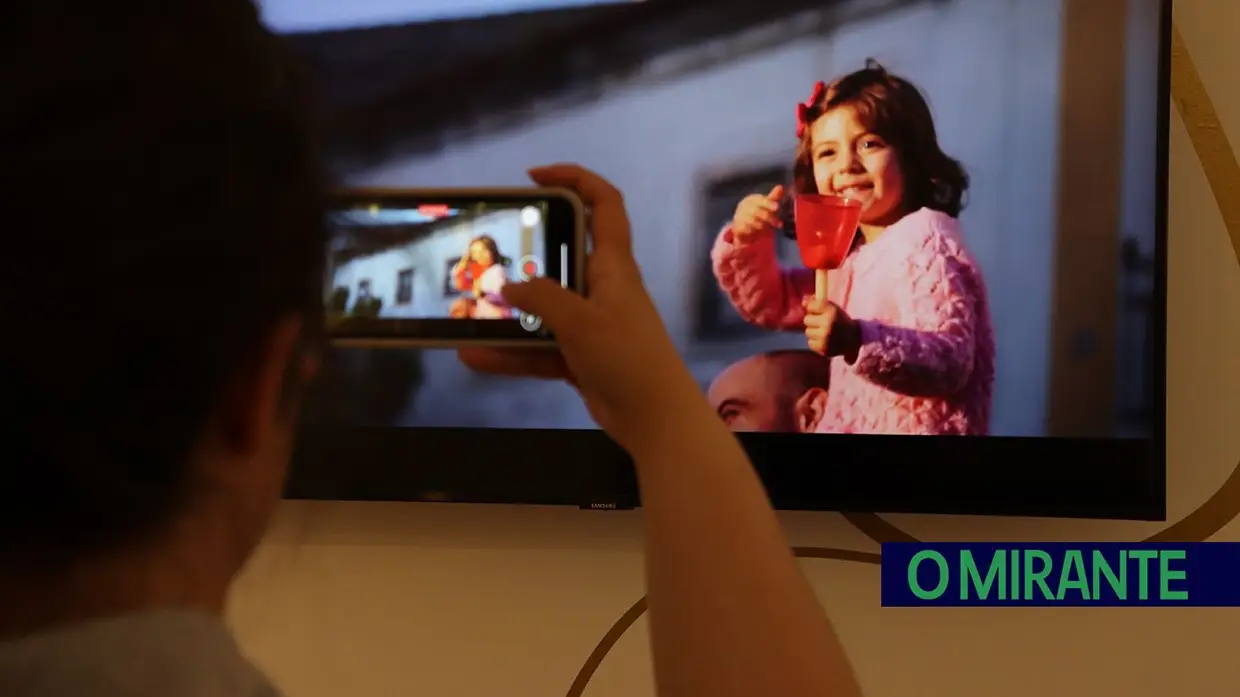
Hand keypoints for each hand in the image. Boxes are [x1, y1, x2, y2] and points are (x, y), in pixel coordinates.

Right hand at [458, 164, 695, 448]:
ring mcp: (592, 324)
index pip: (604, 205)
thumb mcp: (580, 320)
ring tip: (470, 309)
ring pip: (545, 308)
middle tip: (490, 249)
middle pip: (564, 255)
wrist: (655, 419)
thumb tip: (509, 288)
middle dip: (529, 251)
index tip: (535, 177)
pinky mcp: (582, 357)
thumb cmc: (626, 357)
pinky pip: (540, 348)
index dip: (575, 179)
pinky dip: (511, 352)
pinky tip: (475, 356)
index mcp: (614, 265)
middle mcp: (603, 288)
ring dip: (510, 311)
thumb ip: (542, 298)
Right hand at [730, 184, 783, 243]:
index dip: (769, 203)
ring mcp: (739, 217)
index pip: (760, 200)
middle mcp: (744, 206)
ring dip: (764, 226)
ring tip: (769, 229)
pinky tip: (759, 233)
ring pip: (753, 221)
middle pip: (758, 211)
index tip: (777, 207)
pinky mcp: (737, 227)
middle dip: (770, 218)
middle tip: (779, 224)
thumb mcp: (766, 205)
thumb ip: (773, 197)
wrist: (742, 225)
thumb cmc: (757, 213)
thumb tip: (781, 187)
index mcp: (751, 199)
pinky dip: (755, 232)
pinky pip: (748, 230)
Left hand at [802, 296, 860, 360]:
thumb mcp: (832, 308)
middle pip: (806, 320)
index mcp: (832, 311)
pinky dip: (815, 342)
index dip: (813, 309)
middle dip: (813, 321)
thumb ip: (816, 302)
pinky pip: (810, 343)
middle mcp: (828, 323)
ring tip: (825, 332)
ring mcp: (825, 337)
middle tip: (823, 323)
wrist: (854, 338)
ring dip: (814, 332)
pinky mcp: (823, 348)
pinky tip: (825, 340)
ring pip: (808, 331)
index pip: (811, 306)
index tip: (818, 312)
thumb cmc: (840, 320)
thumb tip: (802, 302)